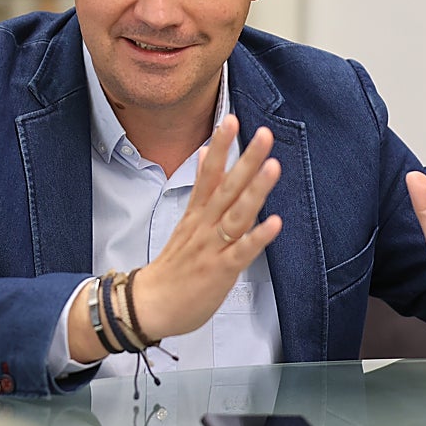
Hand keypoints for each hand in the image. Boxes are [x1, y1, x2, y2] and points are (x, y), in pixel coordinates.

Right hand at [131, 115, 282, 342]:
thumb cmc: (174, 266)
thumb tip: (207, 154)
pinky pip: (242, 251)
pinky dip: (258, 237)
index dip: (221, 147)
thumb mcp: (185, 221)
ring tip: (273, 167)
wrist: (151, 304)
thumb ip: (201, 188)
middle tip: (263, 134)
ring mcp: (212, 247)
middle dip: (245, 160)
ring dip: (255, 190)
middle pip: (226, 187)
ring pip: (237, 214)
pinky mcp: (221, 270)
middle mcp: (205, 225)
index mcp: (197, 213)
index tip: (231, 120)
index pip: (209, 173)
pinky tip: (274, 222)